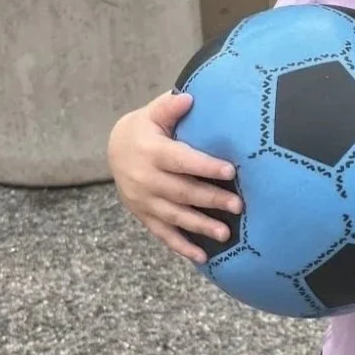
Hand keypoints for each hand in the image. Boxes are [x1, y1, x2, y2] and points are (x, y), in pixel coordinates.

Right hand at [107, 90, 241, 263]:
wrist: (115, 150)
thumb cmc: (147, 129)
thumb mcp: (154, 113)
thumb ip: (169, 107)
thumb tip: (188, 96)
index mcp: (151, 152)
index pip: (181, 161)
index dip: (205, 166)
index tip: (231, 171)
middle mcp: (145, 178)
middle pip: (181, 191)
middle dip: (211, 200)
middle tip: (238, 206)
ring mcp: (143, 200)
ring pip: (175, 216)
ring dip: (200, 226)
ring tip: (225, 234)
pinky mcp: (144, 215)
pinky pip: (164, 234)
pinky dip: (182, 247)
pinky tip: (202, 258)